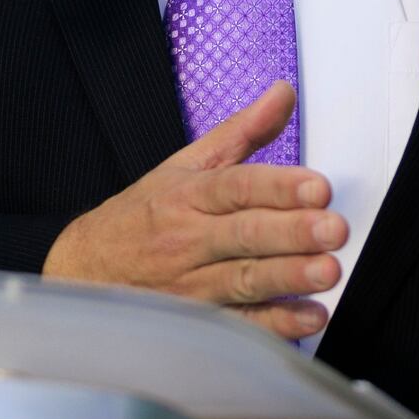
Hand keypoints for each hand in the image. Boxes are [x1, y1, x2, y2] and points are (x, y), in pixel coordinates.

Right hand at [44, 82, 346, 340]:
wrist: (86, 269)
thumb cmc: (144, 216)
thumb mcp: (185, 165)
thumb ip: (241, 131)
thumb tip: (283, 93)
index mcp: (187, 195)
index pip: (235, 187)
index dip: (277, 187)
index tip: (318, 187)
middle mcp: (188, 239)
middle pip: (243, 234)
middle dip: (290, 232)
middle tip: (332, 228)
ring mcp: (191, 284)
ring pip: (242, 280)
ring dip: (287, 278)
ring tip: (327, 271)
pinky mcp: (198, 321)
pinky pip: (238, 324)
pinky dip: (274, 325)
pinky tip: (308, 317)